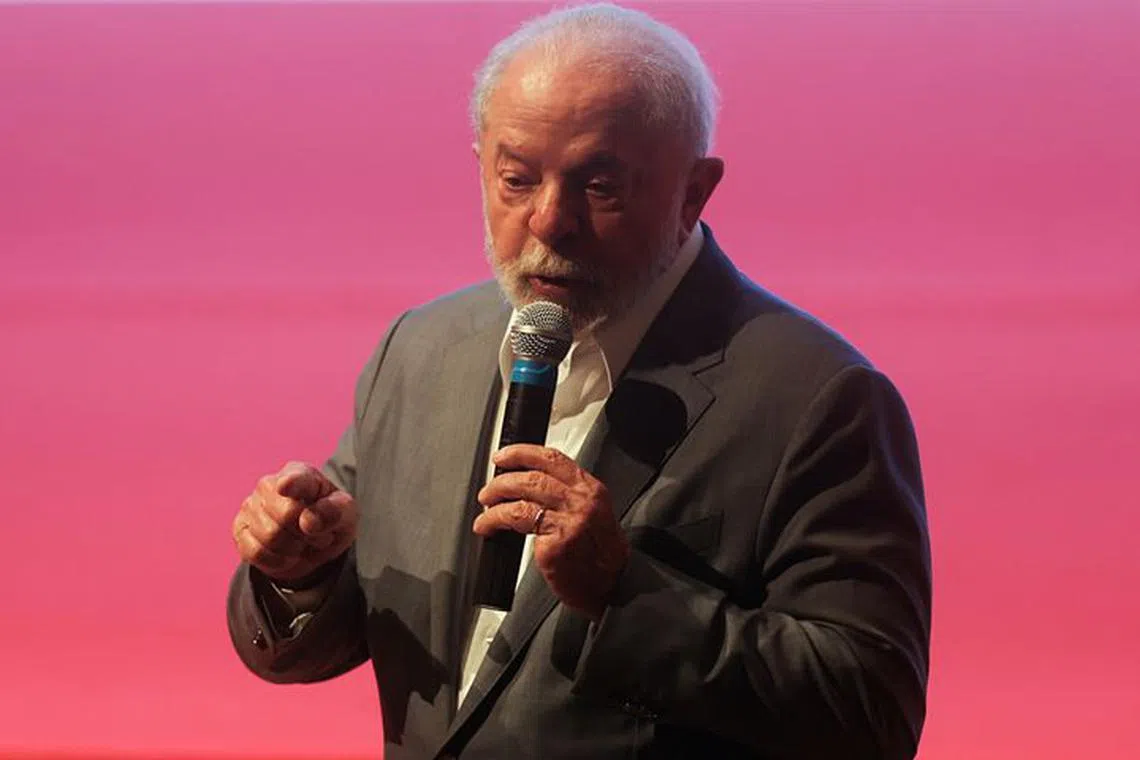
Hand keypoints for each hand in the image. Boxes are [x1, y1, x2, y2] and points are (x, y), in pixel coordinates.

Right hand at [232, 461, 357, 583]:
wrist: (314, 543)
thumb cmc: (331, 518)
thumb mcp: (347, 513)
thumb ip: (334, 511)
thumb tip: (308, 521)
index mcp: (300, 474)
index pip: (294, 479)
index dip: (290, 484)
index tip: (285, 487)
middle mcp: (269, 485)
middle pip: (285, 516)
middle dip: (307, 534)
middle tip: (317, 536)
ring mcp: (250, 506)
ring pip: (269, 537)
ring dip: (293, 549)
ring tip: (302, 543)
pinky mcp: (240, 530)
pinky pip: (254, 552)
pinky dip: (276, 561)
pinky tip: (286, 555)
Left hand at [474, 444, 629, 619]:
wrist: (612, 587)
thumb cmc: (601, 555)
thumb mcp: (593, 514)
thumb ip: (567, 495)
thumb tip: (527, 483)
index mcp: (591, 489)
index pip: (553, 458)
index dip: (523, 453)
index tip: (504, 455)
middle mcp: (581, 501)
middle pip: (533, 476)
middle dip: (504, 479)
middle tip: (489, 488)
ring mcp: (569, 521)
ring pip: (522, 496)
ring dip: (496, 498)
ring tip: (486, 505)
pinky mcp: (555, 543)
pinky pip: (516, 522)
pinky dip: (494, 521)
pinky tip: (487, 526)